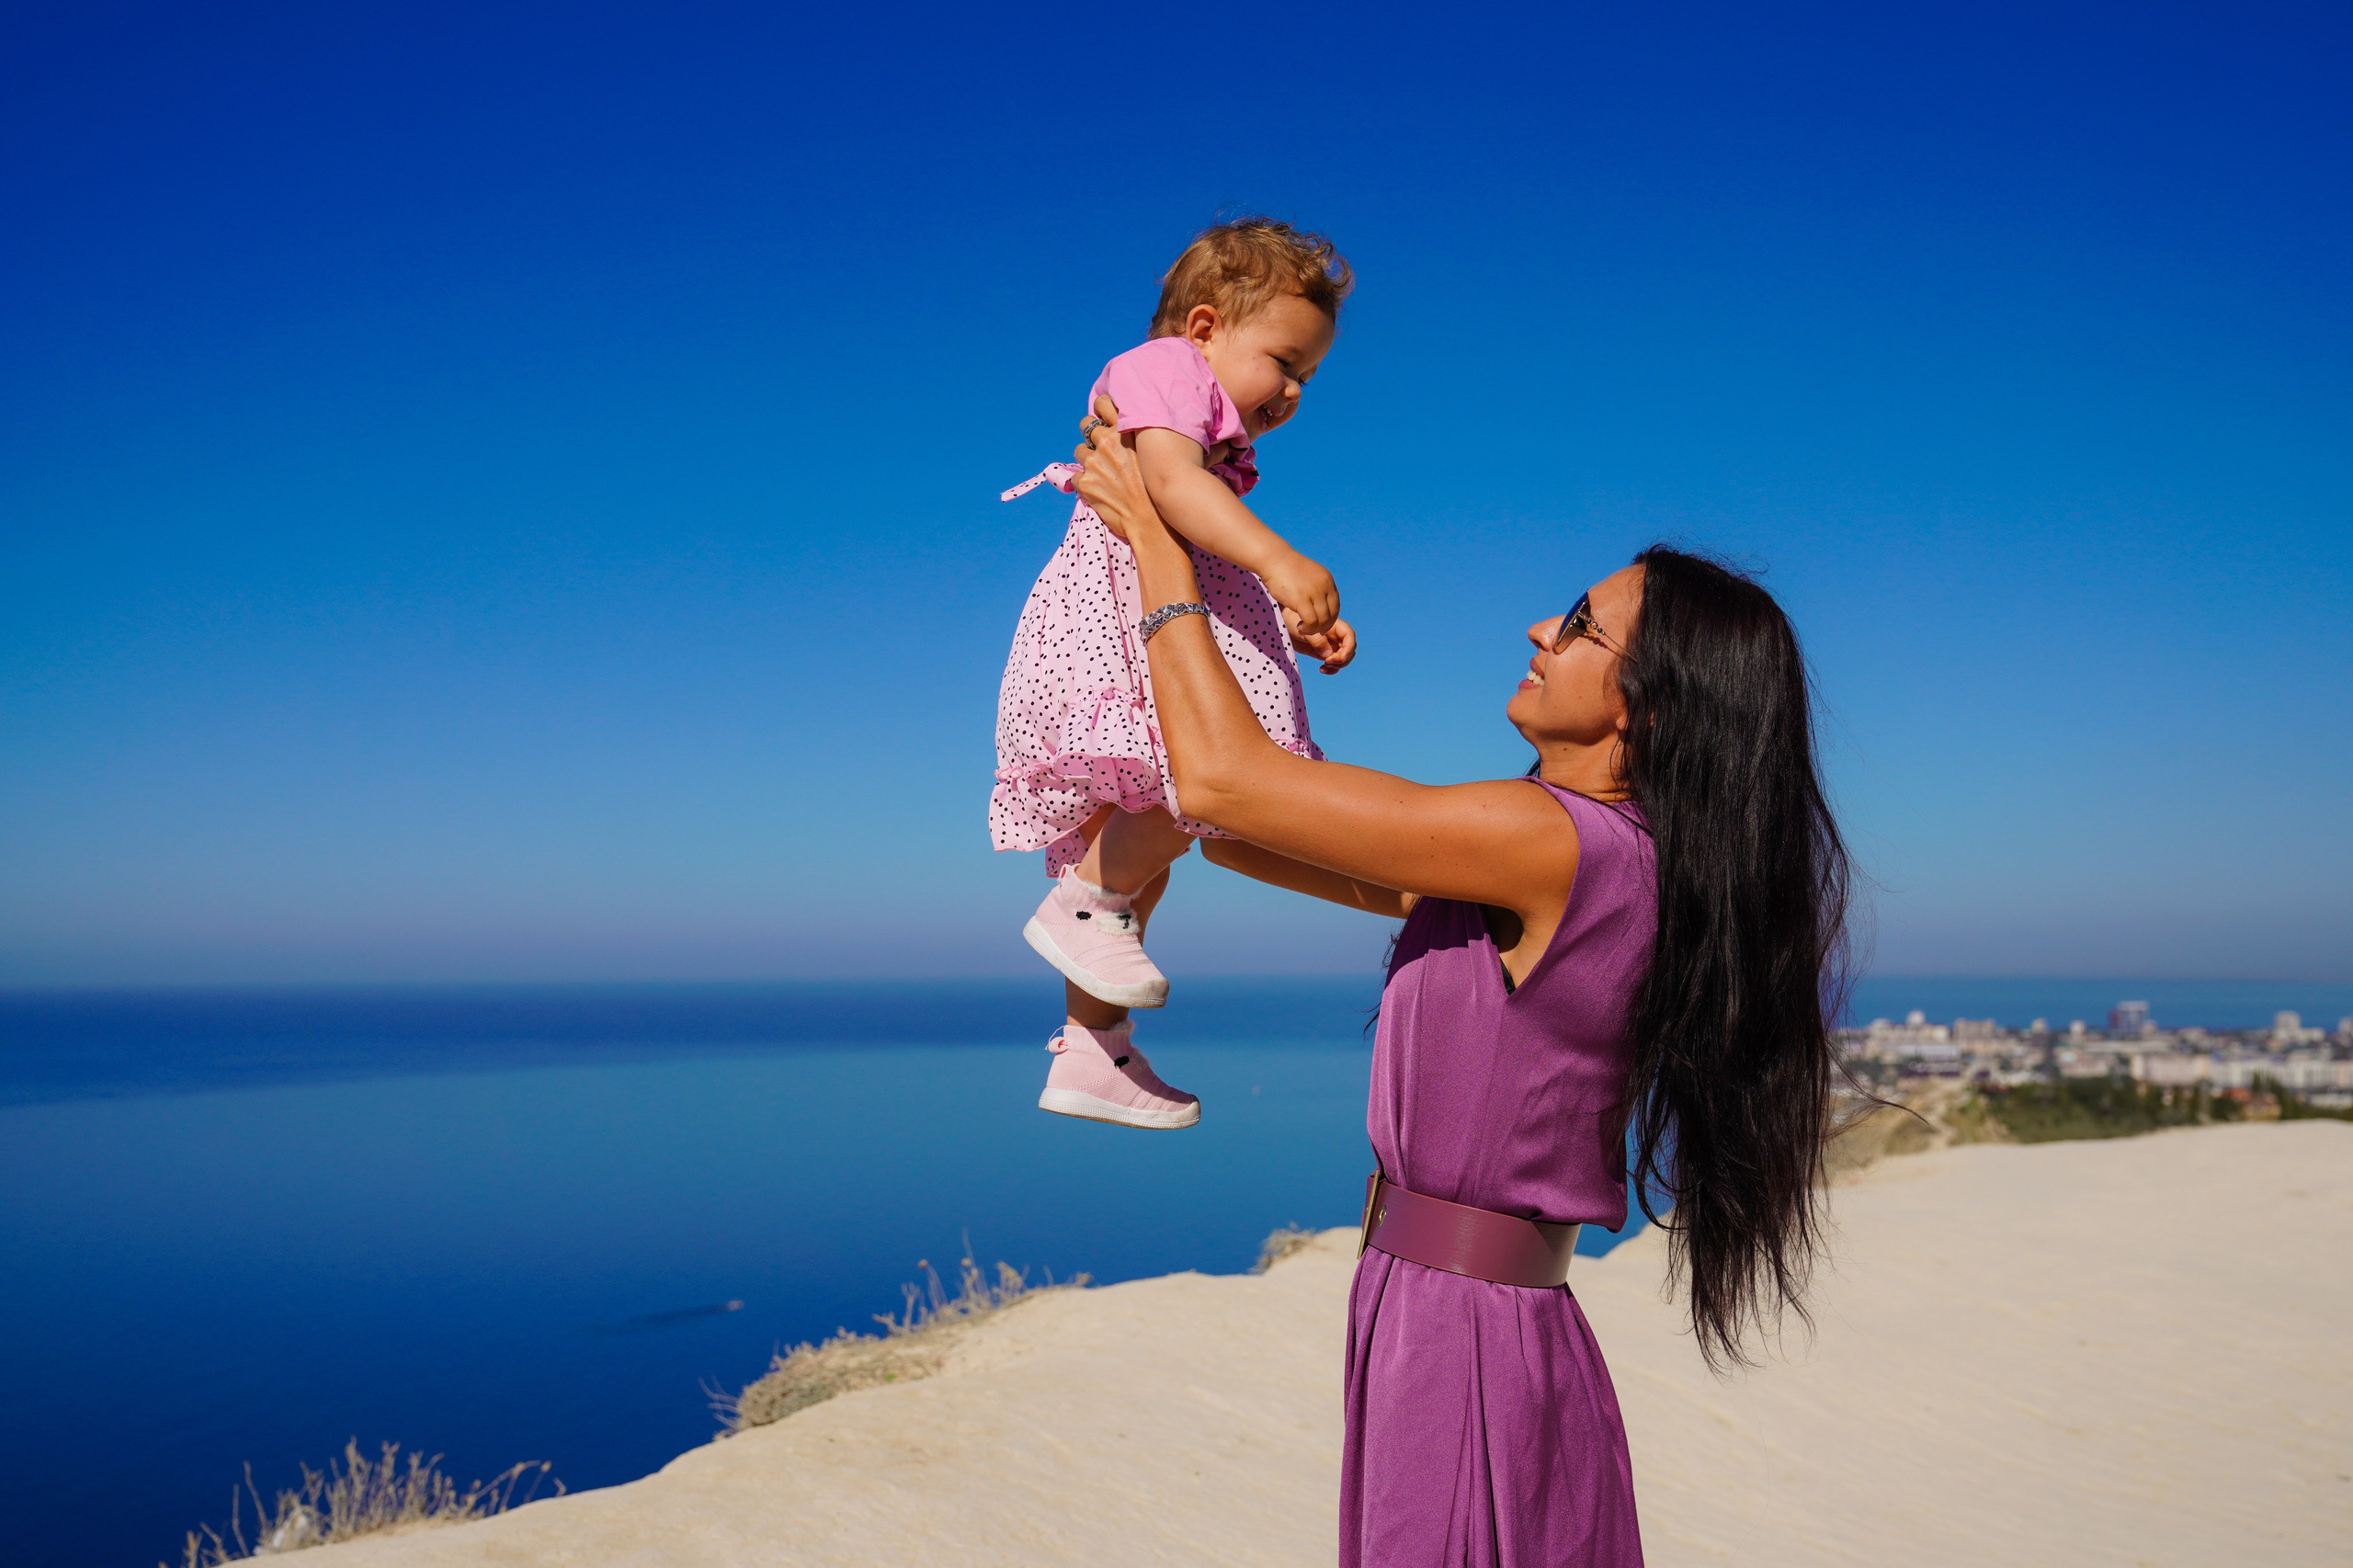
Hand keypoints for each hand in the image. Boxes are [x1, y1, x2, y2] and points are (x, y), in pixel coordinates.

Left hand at [1070, 395, 1155, 544]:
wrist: (1153, 522)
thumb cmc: (1157, 489)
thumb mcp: (1154, 452)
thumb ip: (1137, 435)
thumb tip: (1123, 428)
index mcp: (1126, 430)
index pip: (1103, 403)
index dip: (1101, 409)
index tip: (1103, 418)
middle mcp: (1108, 442)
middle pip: (1085, 424)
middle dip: (1090, 434)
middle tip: (1099, 447)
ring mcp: (1094, 462)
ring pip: (1079, 451)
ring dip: (1087, 460)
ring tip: (1103, 474)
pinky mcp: (1085, 483)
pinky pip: (1076, 477)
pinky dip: (1085, 483)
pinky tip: (1100, 490)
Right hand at [1259, 549, 1339, 638]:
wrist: (1274, 559)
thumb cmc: (1287, 569)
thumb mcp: (1309, 576)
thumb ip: (1317, 588)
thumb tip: (1320, 603)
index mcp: (1327, 581)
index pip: (1336, 606)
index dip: (1329, 619)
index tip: (1318, 624)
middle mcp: (1324, 586)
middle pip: (1332, 615)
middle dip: (1323, 626)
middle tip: (1311, 630)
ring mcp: (1314, 593)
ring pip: (1322, 620)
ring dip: (1314, 630)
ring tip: (1303, 629)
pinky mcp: (1302, 599)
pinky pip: (1311, 621)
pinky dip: (1307, 628)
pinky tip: (1299, 626)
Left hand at [1291, 617, 1357, 674]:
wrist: (1283, 625)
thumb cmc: (1294, 621)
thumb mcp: (1306, 631)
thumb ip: (1318, 642)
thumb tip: (1328, 655)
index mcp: (1334, 625)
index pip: (1349, 636)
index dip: (1349, 648)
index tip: (1339, 658)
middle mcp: (1334, 635)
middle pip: (1349, 649)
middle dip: (1342, 659)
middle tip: (1327, 662)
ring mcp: (1329, 645)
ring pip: (1343, 658)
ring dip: (1338, 665)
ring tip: (1324, 667)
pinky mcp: (1322, 653)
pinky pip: (1333, 664)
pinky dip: (1331, 669)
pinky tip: (1322, 669)